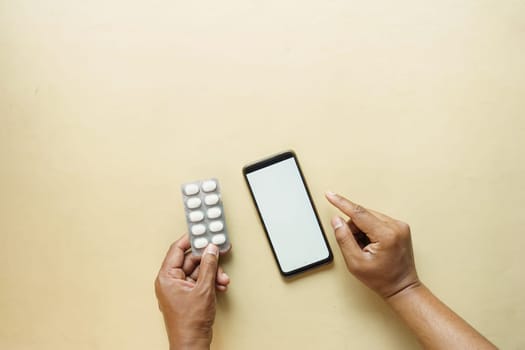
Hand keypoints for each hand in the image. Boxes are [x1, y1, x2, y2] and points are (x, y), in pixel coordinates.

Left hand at [155, 235, 229, 349]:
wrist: (192, 343)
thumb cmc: (190, 322)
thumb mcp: (203, 289)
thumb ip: (209, 266)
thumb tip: (211, 250)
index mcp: (167, 277)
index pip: (177, 250)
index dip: (190, 240)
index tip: (201, 233)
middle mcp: (170, 281)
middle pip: (190, 261)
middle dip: (208, 262)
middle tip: (220, 256)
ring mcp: (179, 289)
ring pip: (198, 272)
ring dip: (212, 273)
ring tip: (222, 279)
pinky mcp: (187, 296)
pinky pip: (199, 282)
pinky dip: (210, 282)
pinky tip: (219, 285)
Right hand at [325, 192, 419, 298]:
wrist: (402, 287)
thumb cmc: (381, 279)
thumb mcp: (355, 263)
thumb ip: (343, 238)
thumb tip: (337, 220)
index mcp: (386, 235)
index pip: (358, 213)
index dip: (341, 203)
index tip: (330, 195)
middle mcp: (396, 226)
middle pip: (362, 215)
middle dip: (353, 228)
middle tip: (357, 247)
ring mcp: (400, 226)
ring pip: (368, 217)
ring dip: (361, 230)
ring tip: (367, 249)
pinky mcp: (400, 227)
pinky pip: (376, 221)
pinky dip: (369, 231)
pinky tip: (373, 245)